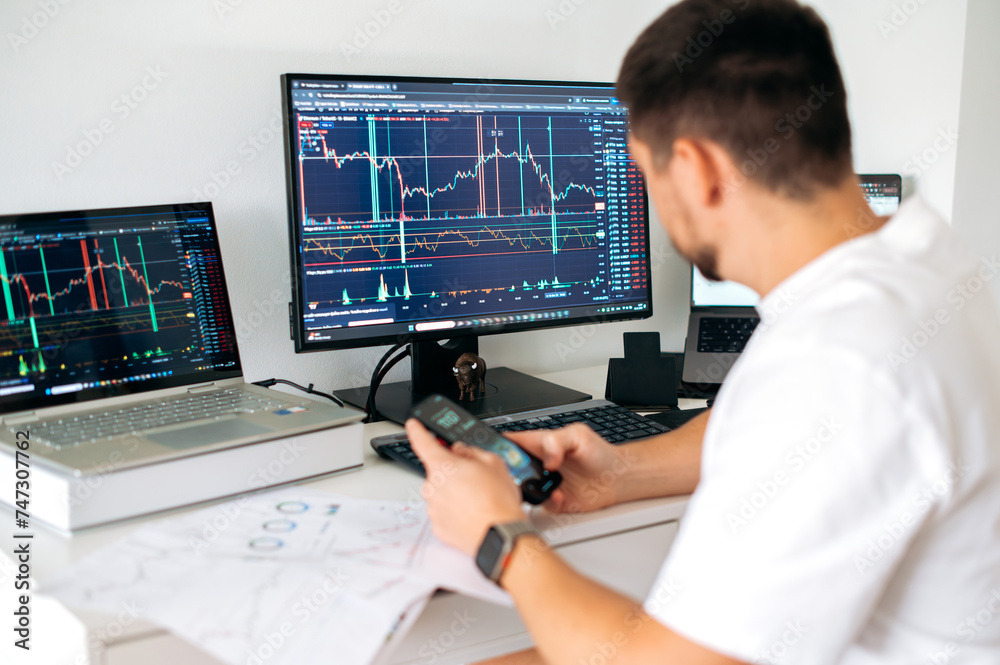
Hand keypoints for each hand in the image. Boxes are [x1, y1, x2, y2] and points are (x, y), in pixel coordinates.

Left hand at [406, 419, 525, 556]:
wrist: (501, 534)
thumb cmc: (498, 501)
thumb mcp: (494, 463)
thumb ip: (472, 452)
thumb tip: (461, 451)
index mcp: (443, 466)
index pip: (423, 442)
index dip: (417, 430)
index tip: (413, 425)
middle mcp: (433, 487)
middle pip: (438, 472)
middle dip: (453, 473)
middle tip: (476, 480)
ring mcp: (433, 508)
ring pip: (441, 493)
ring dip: (455, 493)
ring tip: (478, 501)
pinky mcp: (438, 526)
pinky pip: (444, 512)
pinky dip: (455, 512)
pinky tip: (472, 514)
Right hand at [507, 423, 635, 513]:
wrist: (618, 477)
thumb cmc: (600, 453)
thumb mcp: (578, 435)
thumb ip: (557, 441)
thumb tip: (547, 459)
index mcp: (541, 444)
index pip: (512, 441)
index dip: (499, 445)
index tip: (496, 451)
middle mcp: (540, 464)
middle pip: (512, 468)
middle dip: (509, 472)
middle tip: (518, 473)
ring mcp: (545, 484)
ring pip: (522, 489)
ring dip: (528, 489)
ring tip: (541, 484)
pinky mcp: (555, 501)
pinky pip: (542, 504)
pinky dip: (548, 500)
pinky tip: (559, 494)